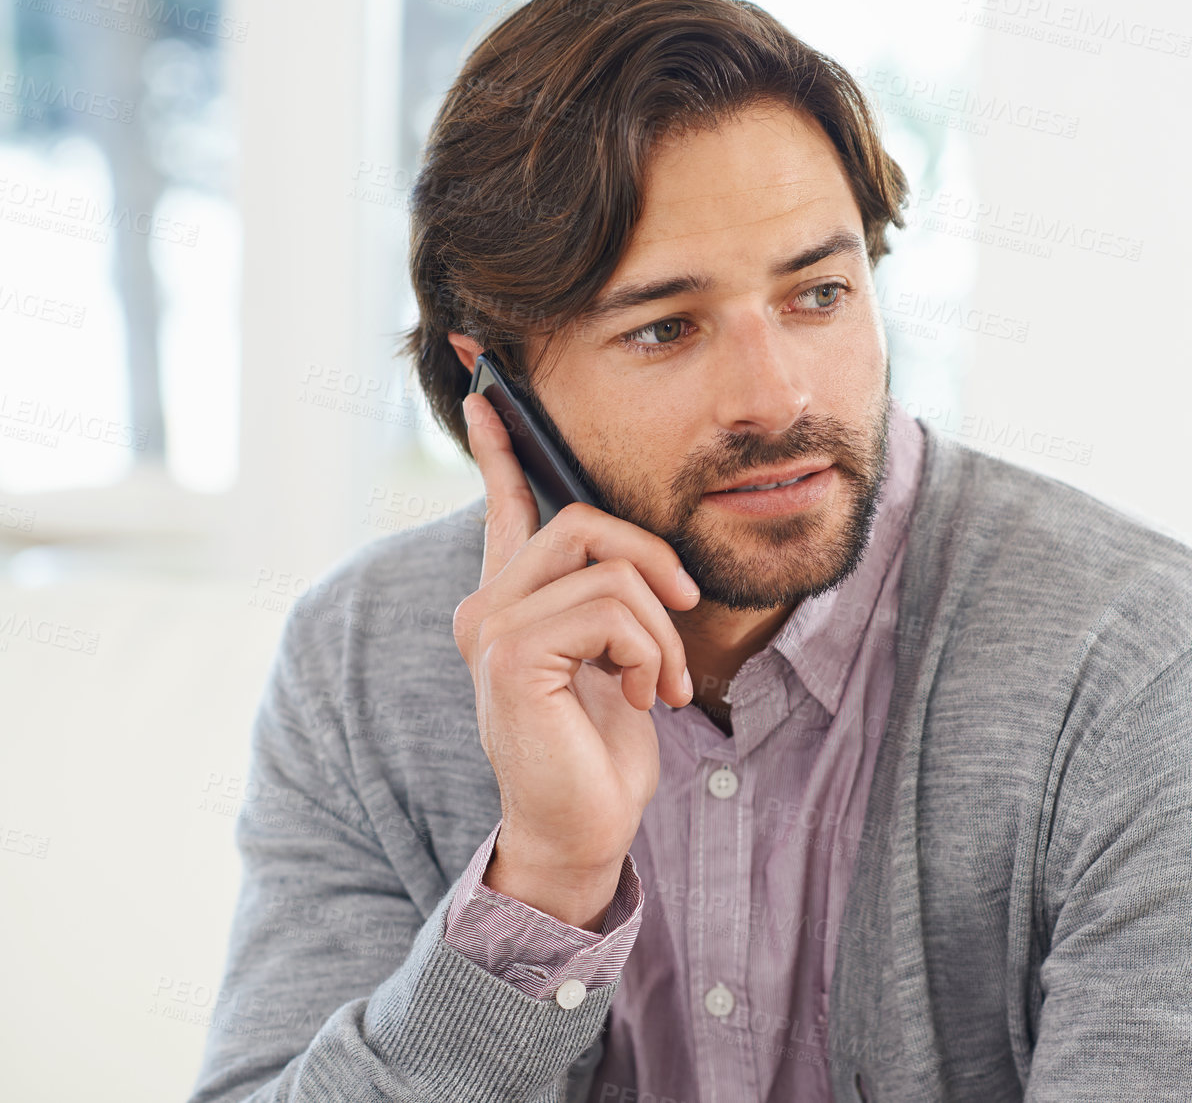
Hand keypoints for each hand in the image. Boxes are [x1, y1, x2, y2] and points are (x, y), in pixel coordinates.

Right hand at [451, 392, 698, 929]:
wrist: (586, 826)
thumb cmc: (605, 746)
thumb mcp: (620, 654)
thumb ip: (611, 596)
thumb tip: (629, 548)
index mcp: (516, 600)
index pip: (506, 504)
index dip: (500, 445)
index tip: (485, 387)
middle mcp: (490, 606)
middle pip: (582, 521)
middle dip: (653, 560)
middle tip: (684, 609)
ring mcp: (492, 629)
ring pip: (606, 567)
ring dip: (660, 625)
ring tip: (664, 680)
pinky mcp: (512, 655)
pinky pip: (607, 609)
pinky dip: (648, 650)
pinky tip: (644, 694)